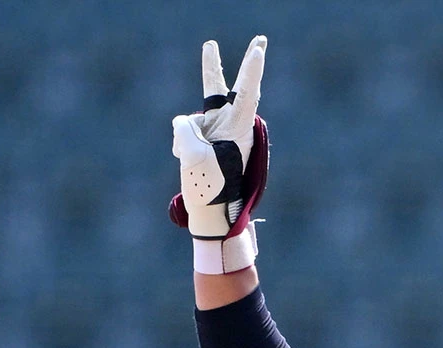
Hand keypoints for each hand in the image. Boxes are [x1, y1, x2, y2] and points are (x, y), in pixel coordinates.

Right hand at [171, 36, 266, 243]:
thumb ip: (185, 128)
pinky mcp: (203, 136)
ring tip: (195, 165)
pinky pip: (184, 131)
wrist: (209, 212)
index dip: (251, 71)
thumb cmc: (209, 187)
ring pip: (192, 119)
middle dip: (245, 64)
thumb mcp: (193, 155)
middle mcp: (232, 125)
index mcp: (239, 129)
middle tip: (262, 40)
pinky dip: (181, 147)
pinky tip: (187, 163)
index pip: (247, 94)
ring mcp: (217, 129)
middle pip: (234, 87)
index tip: (259, 50)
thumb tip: (185, 122)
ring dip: (187, 141)